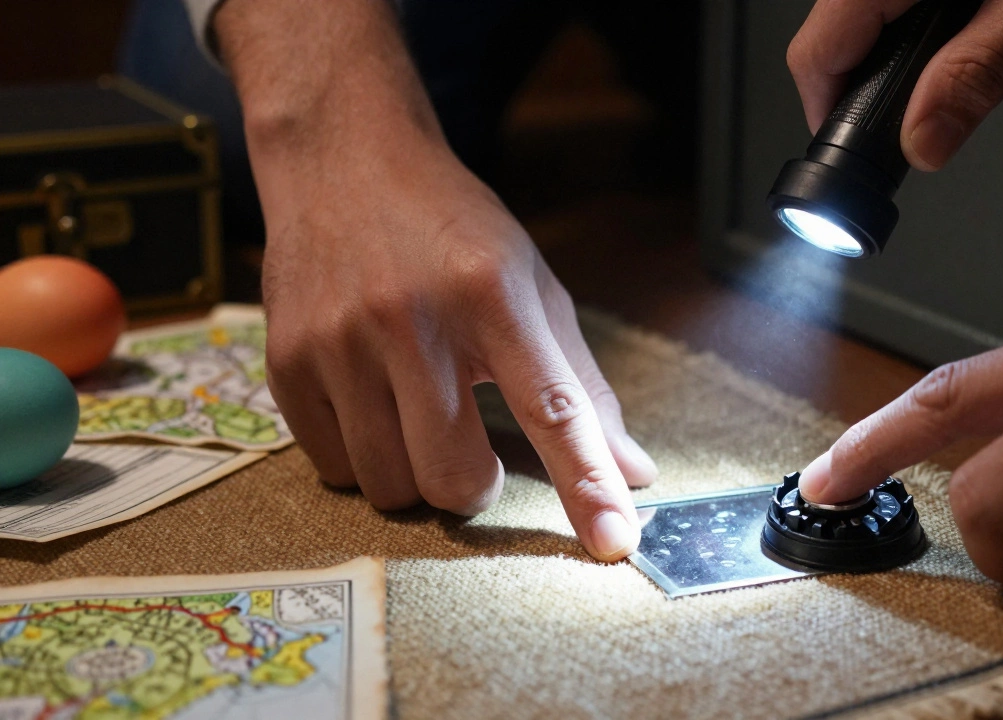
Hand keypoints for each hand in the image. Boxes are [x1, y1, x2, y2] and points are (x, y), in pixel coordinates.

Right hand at [216, 0, 655, 560]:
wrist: (343, 162)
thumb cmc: (450, 230)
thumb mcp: (530, 286)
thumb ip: (580, 383)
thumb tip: (633, 470)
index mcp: (492, 295)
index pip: (552, 407)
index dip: (585, 483)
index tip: (614, 540)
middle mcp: (413, 320)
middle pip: (453, 478)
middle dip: (472, 486)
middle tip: (471, 450)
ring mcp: (340, 342)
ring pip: (388, 485)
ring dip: (412, 473)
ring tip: (413, 413)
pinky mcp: (287, 361)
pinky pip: (331, 468)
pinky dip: (360, 456)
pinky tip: (367, 400)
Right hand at [787, 0, 1002, 169]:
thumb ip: (977, 72)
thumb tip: (925, 140)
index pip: (816, 56)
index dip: (831, 113)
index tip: (858, 150)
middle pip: (832, 35)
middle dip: (869, 82)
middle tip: (921, 113)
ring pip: (859, 12)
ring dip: (893, 48)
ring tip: (959, 53)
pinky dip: (912, 16)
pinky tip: (961, 17)